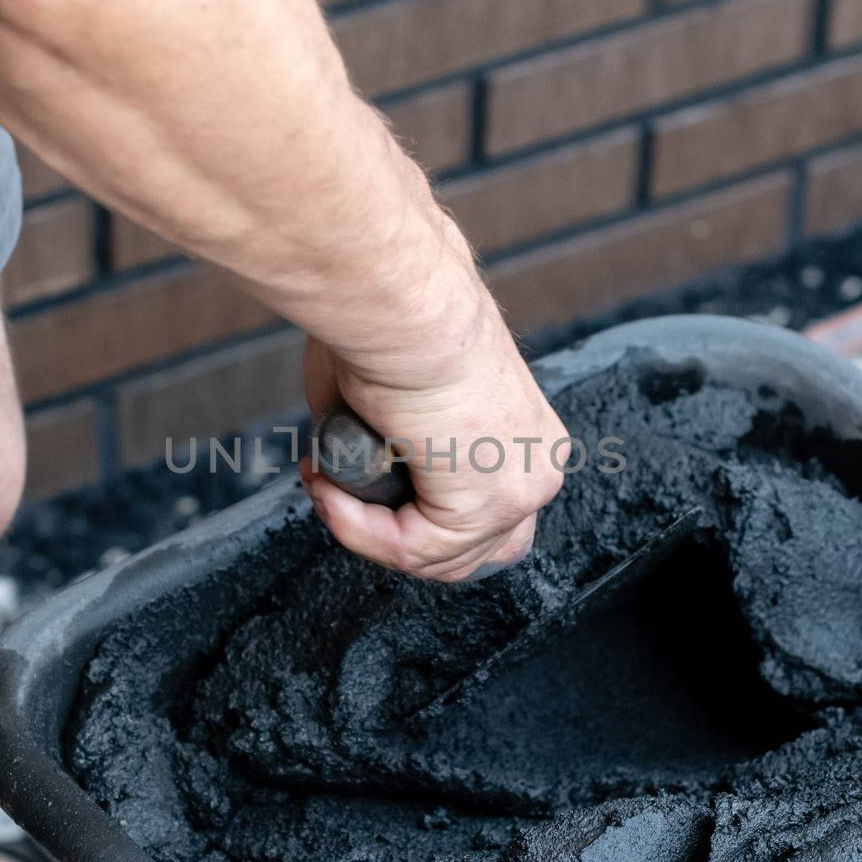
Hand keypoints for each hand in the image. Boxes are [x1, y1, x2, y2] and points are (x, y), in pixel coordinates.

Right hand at [300, 294, 568, 582]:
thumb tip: (345, 468)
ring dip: (363, 530)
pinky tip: (330, 492)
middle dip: (397, 540)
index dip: (407, 516)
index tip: (344, 477)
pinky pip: (412, 549)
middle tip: (337, 497)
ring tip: (323, 485)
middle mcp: (537, 466)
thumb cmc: (393, 323)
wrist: (406, 304)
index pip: (483, 517)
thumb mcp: (394, 394)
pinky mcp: (485, 506)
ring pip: (435, 557)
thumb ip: (386, 440)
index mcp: (526, 435)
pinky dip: (359, 529)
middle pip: (474, 553)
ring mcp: (519, 490)